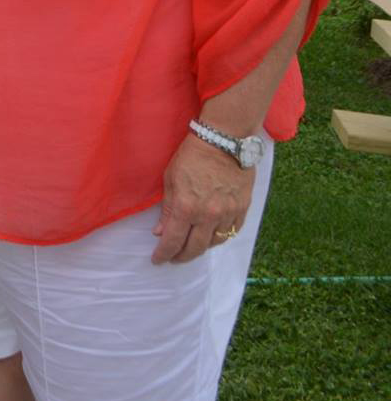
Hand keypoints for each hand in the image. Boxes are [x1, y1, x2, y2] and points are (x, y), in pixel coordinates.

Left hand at [151, 132, 253, 262]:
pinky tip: (211, 237)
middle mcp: (208, 215)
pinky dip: (220, 238)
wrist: (224, 141)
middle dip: (182, 257)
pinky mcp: (243, 208)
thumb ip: (167, 209)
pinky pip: (232, 232)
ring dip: (201, 249)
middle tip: (173, 258)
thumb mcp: (170, 179)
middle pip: (195, 248)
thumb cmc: (192, 156)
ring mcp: (228, 213)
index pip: (173, 240)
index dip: (164, 253)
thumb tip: (160, 232)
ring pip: (215, 243)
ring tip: (191, 248)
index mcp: (186, 207)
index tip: (158, 260)